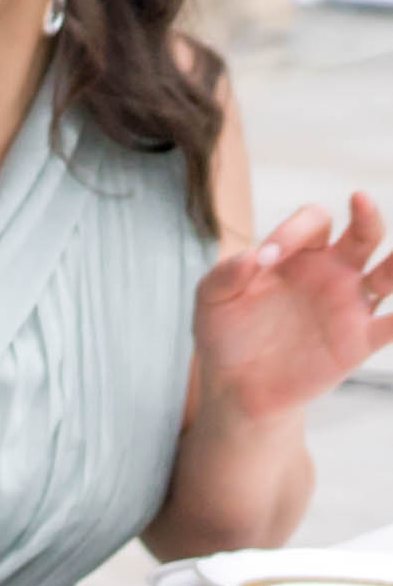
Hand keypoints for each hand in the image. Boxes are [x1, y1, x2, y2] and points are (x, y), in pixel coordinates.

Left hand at [192, 193, 392, 428]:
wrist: (234, 385)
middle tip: (360, 200)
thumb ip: (225, 274)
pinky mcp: (359, 341)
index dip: (294, 230)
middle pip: (365, 233)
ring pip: (389, 274)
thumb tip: (252, 256)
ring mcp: (349, 305)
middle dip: (367, 216)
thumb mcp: (212, 300)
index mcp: (300, 254)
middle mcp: (333, 272)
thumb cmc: (225, 332)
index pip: (314, 222)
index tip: (267, 258)